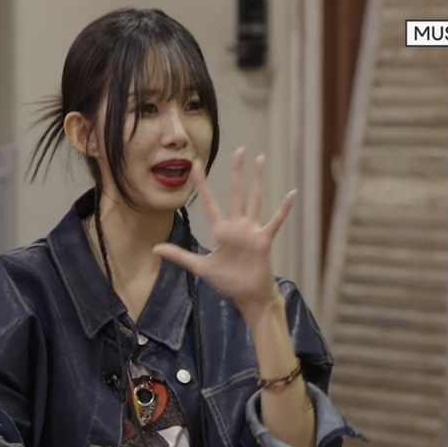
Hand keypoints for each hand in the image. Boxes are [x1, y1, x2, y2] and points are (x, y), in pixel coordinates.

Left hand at [153, 147, 296, 312]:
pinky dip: (284, 209)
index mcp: (221, 230)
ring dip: (257, 180)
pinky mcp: (264, 240)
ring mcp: (252, 231)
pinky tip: (292, 194)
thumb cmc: (227, 282)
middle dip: (236, 172)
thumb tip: (155, 249)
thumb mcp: (200, 267)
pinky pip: (275, 221)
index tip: (197, 165)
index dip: (203, 184)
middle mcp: (237, 226)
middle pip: (236, 193)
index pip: (210, 202)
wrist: (247, 297)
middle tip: (239, 150)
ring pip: (255, 199)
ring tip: (260, 159)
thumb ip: (180, 256)